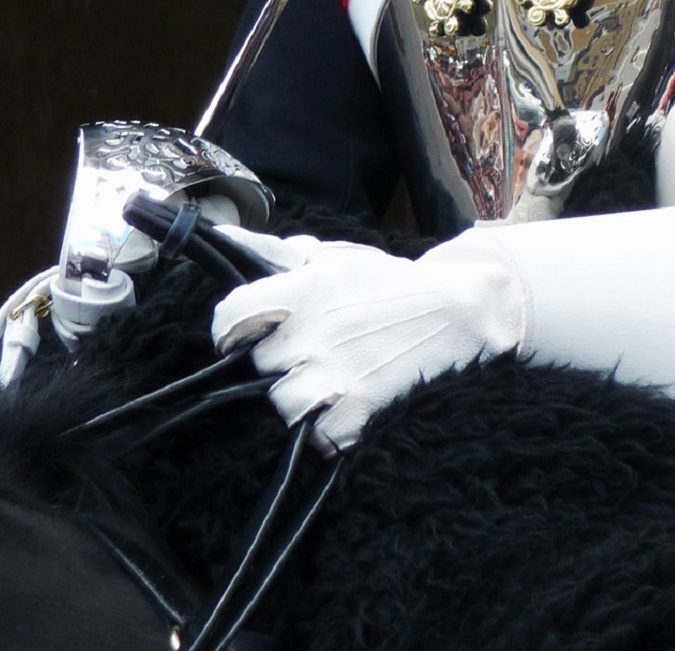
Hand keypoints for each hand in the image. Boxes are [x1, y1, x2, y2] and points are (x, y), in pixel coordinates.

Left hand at [210, 226, 524, 452]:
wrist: (453, 310)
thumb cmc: (385, 282)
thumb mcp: (330, 258)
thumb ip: (272, 252)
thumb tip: (222, 237)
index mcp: (301, 290)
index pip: (230, 319)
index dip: (230, 332)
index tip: (244, 336)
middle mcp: (310, 333)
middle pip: (257, 367)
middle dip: (279, 363)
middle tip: (310, 353)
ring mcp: (331, 376)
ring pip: (282, 405)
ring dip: (301, 399)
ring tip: (329, 381)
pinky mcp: (355, 413)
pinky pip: (316, 438)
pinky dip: (330, 431)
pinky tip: (348, 406)